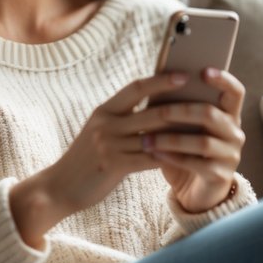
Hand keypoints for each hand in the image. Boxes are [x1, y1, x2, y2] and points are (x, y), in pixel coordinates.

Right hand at [10, 72, 191, 246]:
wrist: (58, 188)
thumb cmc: (86, 159)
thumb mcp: (99, 131)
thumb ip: (123, 118)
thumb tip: (157, 107)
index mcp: (104, 110)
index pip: (136, 87)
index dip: (161, 80)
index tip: (183, 75)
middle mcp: (106, 123)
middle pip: (151, 110)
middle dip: (181, 106)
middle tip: (205, 101)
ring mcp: (109, 144)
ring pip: (155, 135)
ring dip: (181, 133)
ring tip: (204, 129)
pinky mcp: (114, 165)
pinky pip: (150, 158)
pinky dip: (170, 156)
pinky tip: (187, 156)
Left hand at [143, 67, 245, 212]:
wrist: (195, 191)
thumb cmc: (186, 151)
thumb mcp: (185, 128)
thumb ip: (180, 108)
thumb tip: (157, 83)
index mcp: (229, 115)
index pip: (235, 92)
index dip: (223, 79)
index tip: (203, 70)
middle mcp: (235, 133)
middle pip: (211, 114)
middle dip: (181, 111)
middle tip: (157, 111)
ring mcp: (231, 155)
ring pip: (202, 142)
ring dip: (171, 139)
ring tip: (146, 138)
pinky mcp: (220, 175)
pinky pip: (196, 164)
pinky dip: (173, 158)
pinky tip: (154, 154)